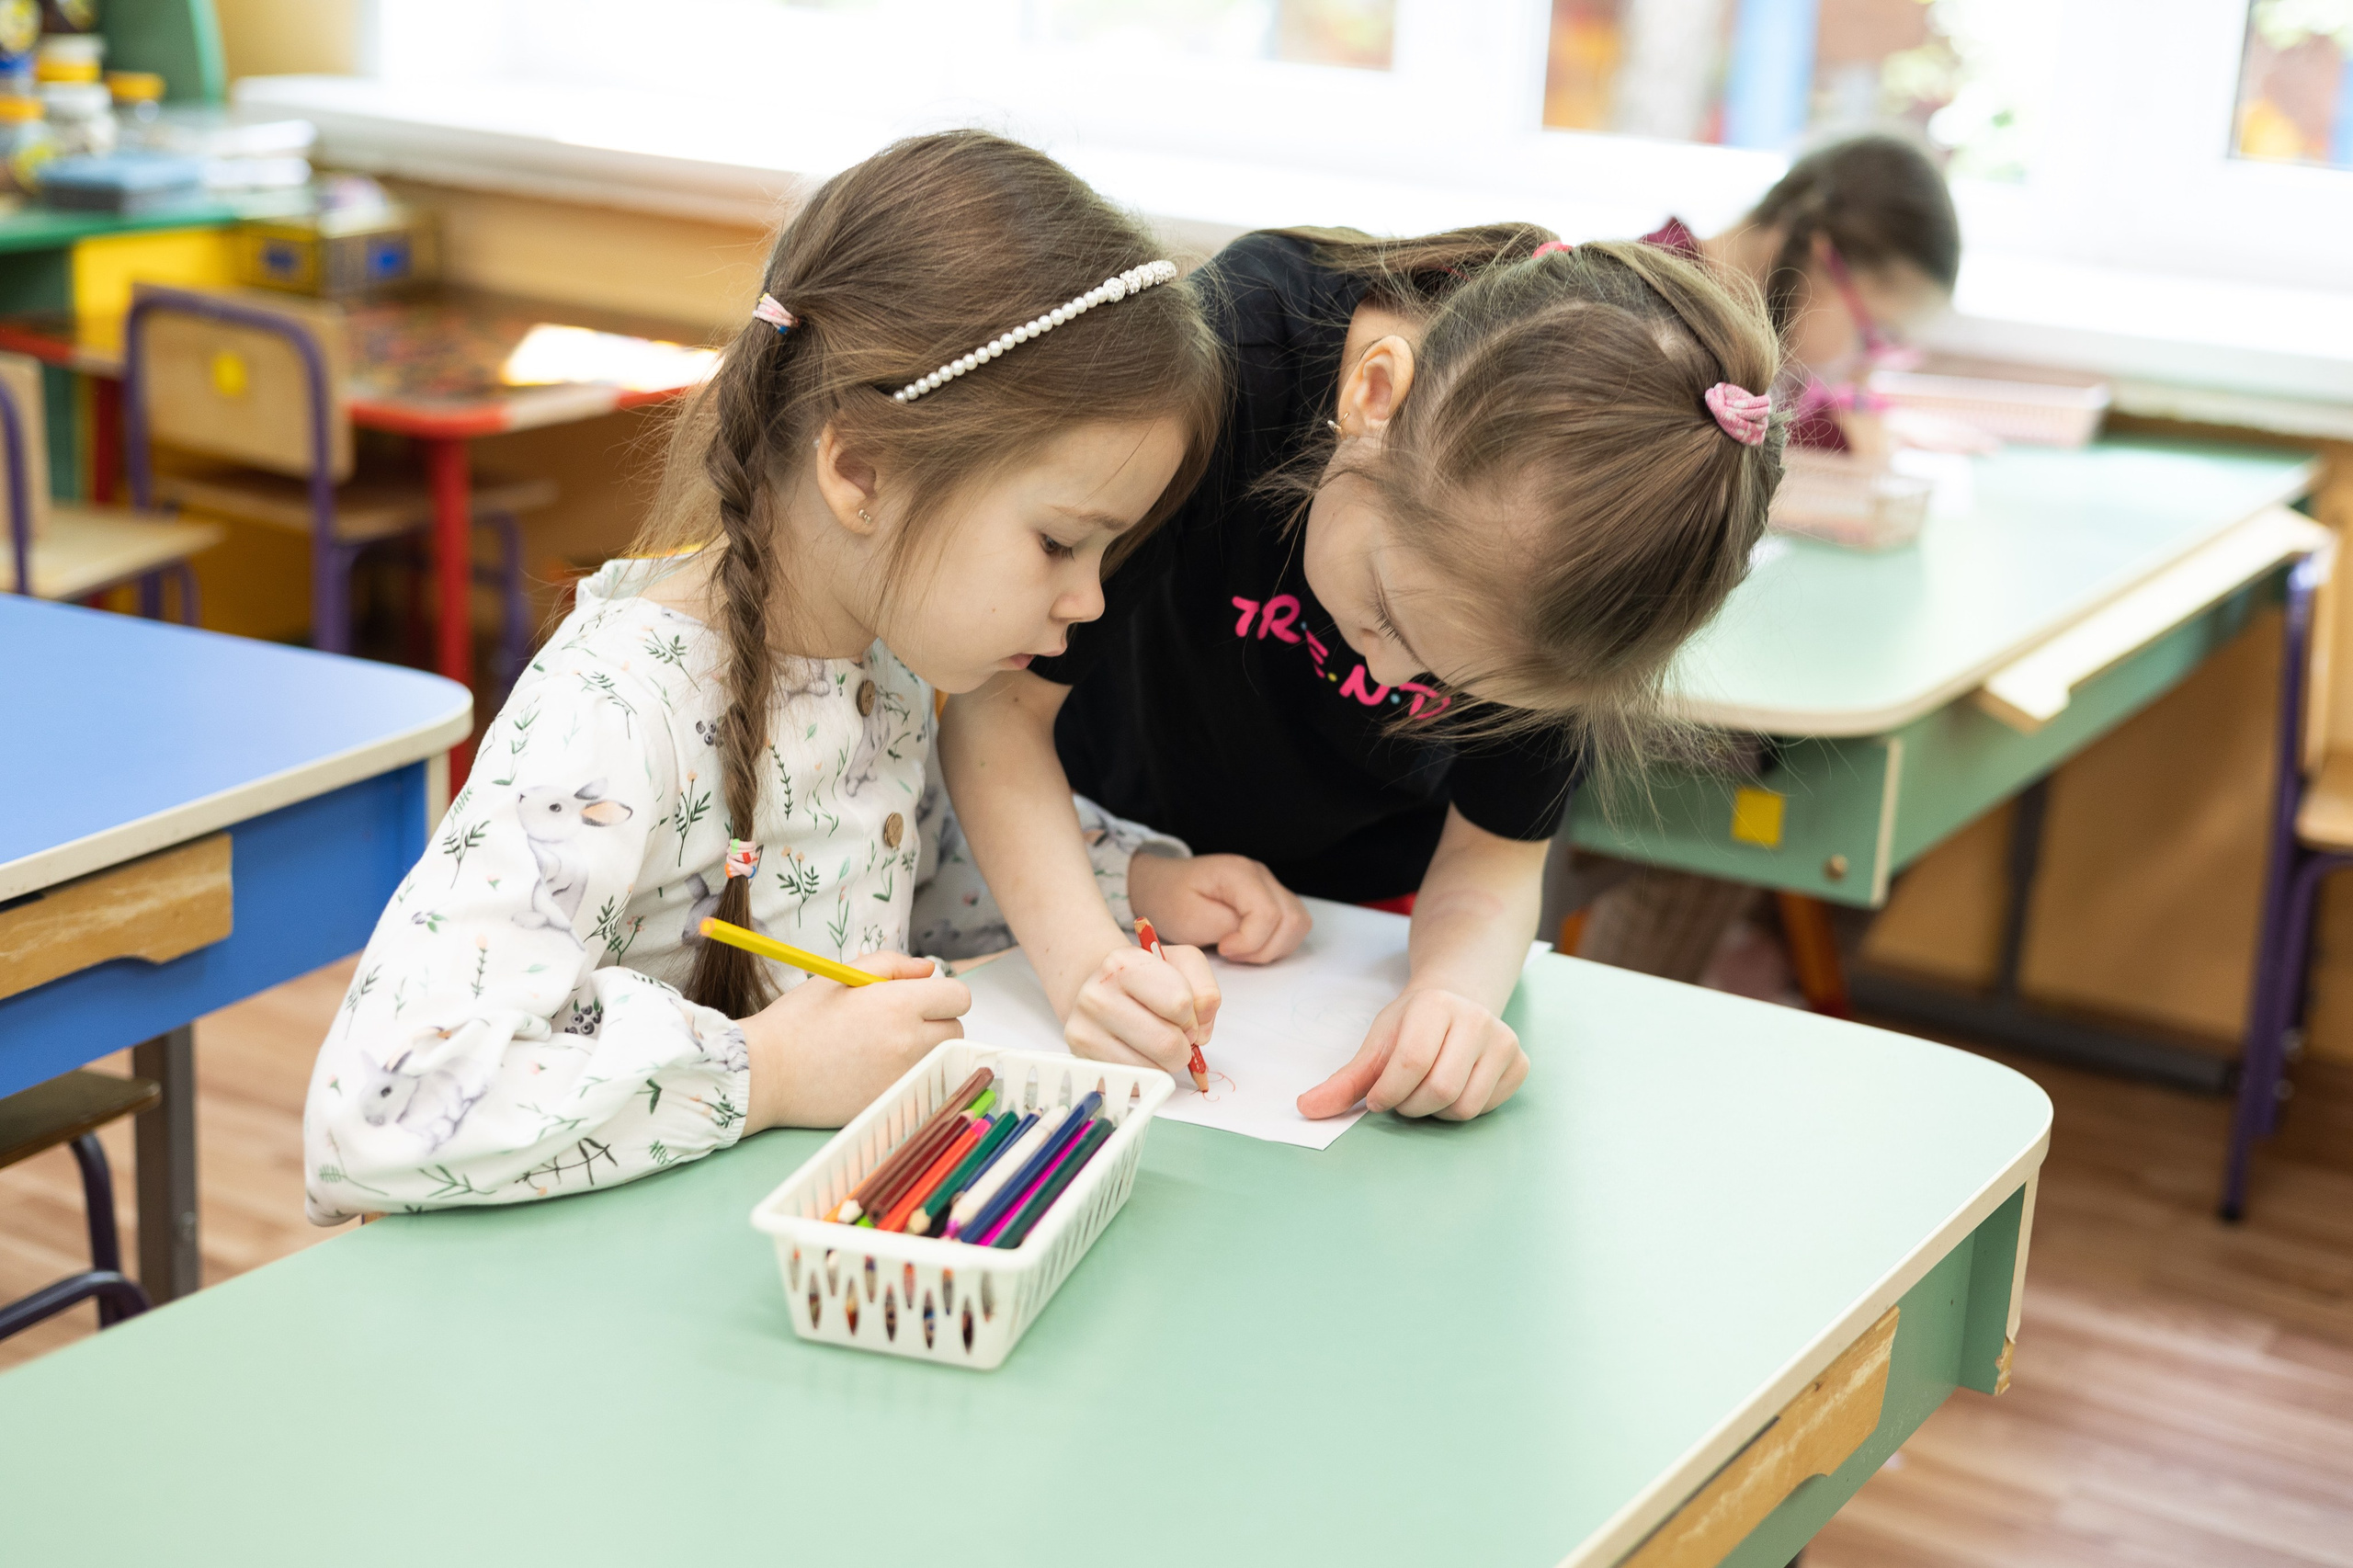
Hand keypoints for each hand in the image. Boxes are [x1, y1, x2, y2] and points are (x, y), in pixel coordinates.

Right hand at [741, 951, 968, 1131]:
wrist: (765, 1072)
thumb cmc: (799, 1019)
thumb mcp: (844, 975)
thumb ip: (893, 965)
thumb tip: (929, 969)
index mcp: (899, 1005)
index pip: (959, 997)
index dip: (941, 994)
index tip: (920, 998)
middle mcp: (908, 1044)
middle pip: (955, 1031)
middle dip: (936, 1022)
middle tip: (898, 1022)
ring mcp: (902, 1078)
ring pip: (939, 1059)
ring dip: (924, 1050)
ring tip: (883, 1046)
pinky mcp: (890, 1103)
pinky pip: (917, 1084)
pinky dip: (905, 1076)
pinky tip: (872, 1069)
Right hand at [1064, 940, 1219, 1077]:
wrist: (1098, 990)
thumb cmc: (1146, 980)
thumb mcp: (1183, 965)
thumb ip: (1205, 989)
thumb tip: (1201, 1031)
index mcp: (1123, 965)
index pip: (1180, 1003)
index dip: (1192, 1014)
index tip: (1182, 1012)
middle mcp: (1097, 996)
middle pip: (1168, 1043)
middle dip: (1184, 1045)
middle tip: (1175, 1033)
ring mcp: (1085, 1031)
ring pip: (1154, 1068)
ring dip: (1166, 1062)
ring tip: (1155, 1042)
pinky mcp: (1084, 1061)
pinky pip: (1136, 1081)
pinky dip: (1148, 1072)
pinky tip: (1138, 1052)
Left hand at [1128, 851, 1311, 963]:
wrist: (1161, 886)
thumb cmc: (1170, 900)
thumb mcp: (1188, 917)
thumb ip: (1225, 927)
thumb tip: (1252, 937)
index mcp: (1239, 873)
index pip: (1269, 912)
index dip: (1250, 941)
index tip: (1223, 949)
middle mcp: (1261, 875)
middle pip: (1292, 919)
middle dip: (1264, 948)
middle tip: (1231, 953)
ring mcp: (1269, 885)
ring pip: (1298, 924)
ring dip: (1273, 947)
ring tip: (1239, 950)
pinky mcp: (1271, 899)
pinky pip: (1292, 926)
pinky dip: (1276, 943)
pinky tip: (1248, 946)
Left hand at [1297, 986, 1527, 1121]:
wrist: (1456, 1002)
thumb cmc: (1411, 1026)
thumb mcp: (1376, 1044)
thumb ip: (1345, 1080)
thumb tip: (1306, 1110)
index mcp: (1435, 1005)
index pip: (1412, 1063)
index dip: (1389, 1092)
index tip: (1378, 1097)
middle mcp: (1476, 1019)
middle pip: (1440, 1090)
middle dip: (1411, 1106)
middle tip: (1402, 1097)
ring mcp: (1504, 1041)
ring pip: (1465, 1106)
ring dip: (1436, 1112)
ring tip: (1426, 1091)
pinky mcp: (1520, 1063)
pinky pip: (1487, 1108)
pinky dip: (1462, 1109)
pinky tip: (1454, 1087)